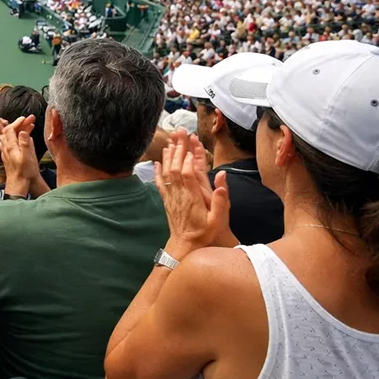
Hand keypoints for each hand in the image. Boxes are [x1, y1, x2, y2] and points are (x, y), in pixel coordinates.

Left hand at [0, 116, 38, 194]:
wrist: (17, 184)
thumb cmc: (24, 172)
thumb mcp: (27, 157)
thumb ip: (25, 144)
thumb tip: (23, 132)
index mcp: (11, 147)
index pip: (11, 129)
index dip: (17, 122)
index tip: (25, 118)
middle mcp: (6, 148)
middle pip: (8, 131)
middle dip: (17, 124)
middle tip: (27, 119)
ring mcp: (5, 153)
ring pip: (6, 137)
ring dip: (13, 130)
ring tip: (19, 125)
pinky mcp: (6, 157)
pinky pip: (5, 144)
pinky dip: (9, 138)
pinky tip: (4, 139)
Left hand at [154, 131, 232, 257]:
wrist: (185, 246)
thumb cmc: (204, 234)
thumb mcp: (218, 220)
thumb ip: (220, 200)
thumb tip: (222, 177)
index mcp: (192, 197)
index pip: (187, 173)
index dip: (187, 158)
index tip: (190, 143)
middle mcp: (179, 194)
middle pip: (175, 168)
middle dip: (177, 149)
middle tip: (179, 133)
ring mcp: (171, 197)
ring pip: (167, 172)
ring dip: (168, 156)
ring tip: (170, 140)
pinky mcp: (167, 200)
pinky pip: (160, 183)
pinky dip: (158, 171)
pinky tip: (157, 161)